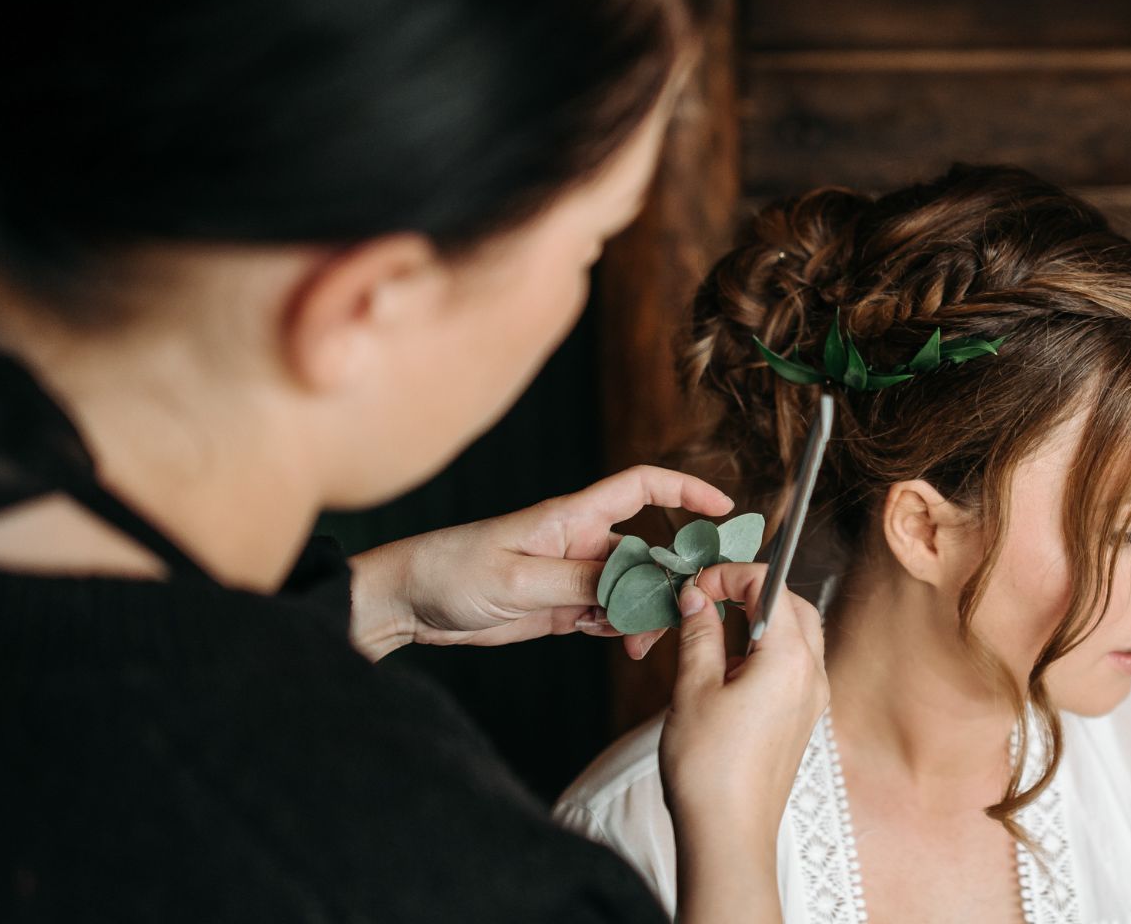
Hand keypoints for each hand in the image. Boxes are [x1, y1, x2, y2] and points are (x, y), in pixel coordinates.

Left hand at [344, 465, 732, 660]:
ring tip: (638, 641)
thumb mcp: (516, 579)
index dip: (686, 492)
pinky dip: (620, 629)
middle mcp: (580, 542)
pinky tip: (616, 643)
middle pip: (649, 551)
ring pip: (633, 590)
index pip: (642, 488)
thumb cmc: (450, 571)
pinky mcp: (562, 605)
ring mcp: (573, 574)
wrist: (408, 603)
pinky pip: (609, 614)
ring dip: (644, 615)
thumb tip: (630, 586)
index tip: (723, 510)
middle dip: (670, 581)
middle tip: (680, 614)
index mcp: (572, 517)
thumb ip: (578, 582)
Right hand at [662, 563, 828, 922]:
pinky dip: (764, 650)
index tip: (695, 587)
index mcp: (790, 659)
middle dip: (751, 591)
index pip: (770, 586)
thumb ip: (699, 634)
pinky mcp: (803, 719)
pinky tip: (727, 668)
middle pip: (792, 605)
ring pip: (797, 634)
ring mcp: (812, 699)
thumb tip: (696, 599)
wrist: (729, 837)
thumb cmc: (709, 770)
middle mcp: (812, 674)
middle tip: (706, 599)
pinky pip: (793, 665)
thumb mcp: (693, 689)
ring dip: (759, 621)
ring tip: (712, 632)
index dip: (729, 576)